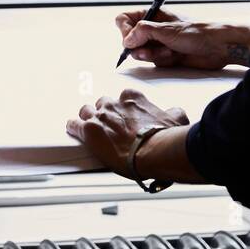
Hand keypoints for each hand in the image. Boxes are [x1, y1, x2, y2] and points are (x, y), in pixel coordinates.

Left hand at [66, 89, 189, 177]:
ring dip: (88, 118)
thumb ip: (173, 112)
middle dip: (105, 113)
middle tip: (109, 124)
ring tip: (90, 126)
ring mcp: (101, 116)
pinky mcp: (89, 131)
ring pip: (86, 111)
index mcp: (133, 99)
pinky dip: (73, 127)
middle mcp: (115, 104)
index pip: (123, 97)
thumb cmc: (164, 137)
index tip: (126, 115)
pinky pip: (74, 125)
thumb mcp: (176, 119)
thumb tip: (175, 112)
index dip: (123, 108)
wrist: (154, 151)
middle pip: (103, 104)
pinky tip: (72, 128)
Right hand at [115, 9, 249, 69]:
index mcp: (153, 15)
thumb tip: (127, 39)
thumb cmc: (197, 32)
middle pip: (131, 39)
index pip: (125, 19)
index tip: (129, 40)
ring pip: (142, 53)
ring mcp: (159, 42)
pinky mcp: (165, 55)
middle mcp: (154, 28)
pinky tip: (175, 56)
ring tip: (168, 52)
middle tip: (148, 51)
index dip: (124, 30)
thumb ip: (143, 32)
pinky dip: (162, 61)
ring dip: (153, 55)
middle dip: (140, 47)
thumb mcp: (167, 30)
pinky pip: (154, 62)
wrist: (217, 47)